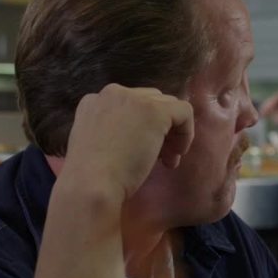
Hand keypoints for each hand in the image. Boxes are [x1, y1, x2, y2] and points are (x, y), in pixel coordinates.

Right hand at [62, 84, 194, 201]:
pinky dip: (186, 132)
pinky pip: (183, 112)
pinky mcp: (155, 111)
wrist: (91, 184)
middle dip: (157, 128)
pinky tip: (177, 154)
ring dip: (171, 132)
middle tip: (159, 157)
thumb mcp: (95, 144)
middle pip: (148, 101)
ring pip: (166, 105)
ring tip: (168, 159)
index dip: (139, 127)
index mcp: (94, 101)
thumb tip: (137, 135)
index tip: (141, 151)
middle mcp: (112, 93)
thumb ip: (110, 131)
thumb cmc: (90, 176)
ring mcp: (134, 99)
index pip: (127, 106)